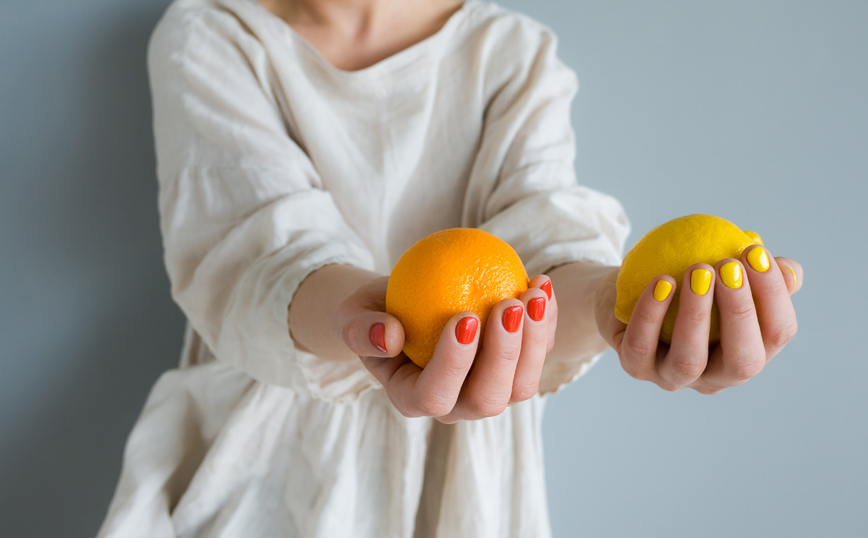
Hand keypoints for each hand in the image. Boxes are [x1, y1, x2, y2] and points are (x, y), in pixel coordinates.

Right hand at [334, 275, 557, 421]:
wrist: (401, 307)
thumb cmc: (373, 312)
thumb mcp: (353, 315)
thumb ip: (361, 329)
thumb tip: (388, 336)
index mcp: (413, 399)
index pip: (434, 396)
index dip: (453, 364)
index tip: (465, 317)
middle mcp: (455, 405)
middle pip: (487, 400)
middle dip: (504, 355)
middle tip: (508, 305)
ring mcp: (488, 390)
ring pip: (521, 385)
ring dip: (534, 341)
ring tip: (533, 293)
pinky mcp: (512, 369)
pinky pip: (537, 353)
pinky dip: (546, 321)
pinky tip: (541, 283)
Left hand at [595, 245, 802, 393]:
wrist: (627, 291)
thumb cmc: (685, 278)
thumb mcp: (722, 271)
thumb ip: (756, 271)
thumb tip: (790, 270)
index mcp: (749, 351)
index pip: (777, 333)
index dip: (773, 295)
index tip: (756, 253)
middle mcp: (716, 375)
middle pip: (743, 362)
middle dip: (740, 313)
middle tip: (729, 267)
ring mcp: (674, 378)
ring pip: (689, 360)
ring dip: (696, 314)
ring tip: (696, 270)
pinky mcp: (636, 368)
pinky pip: (642, 346)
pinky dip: (651, 314)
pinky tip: (661, 281)